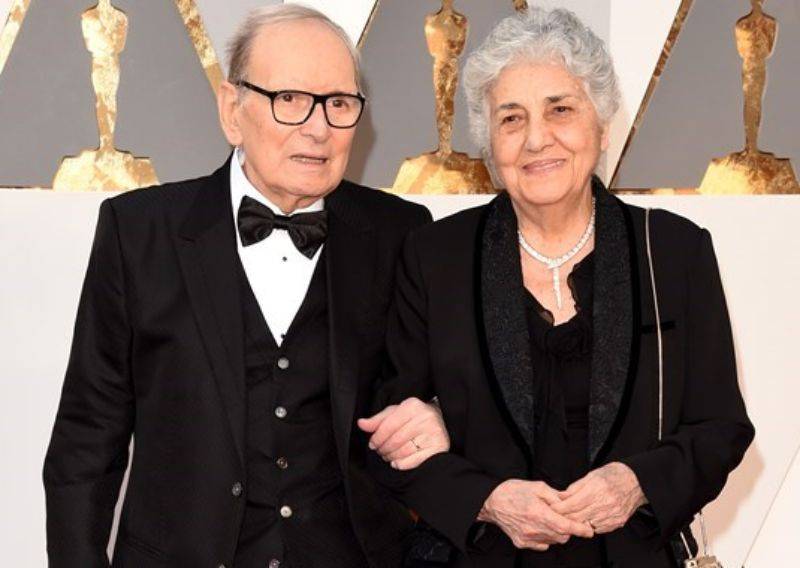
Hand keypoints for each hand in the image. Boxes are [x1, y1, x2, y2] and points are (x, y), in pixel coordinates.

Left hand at [357, 397, 449, 469]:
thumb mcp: (395, 414)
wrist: (441, 421)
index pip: (388, 426)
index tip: (373, 444)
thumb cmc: (413, 418)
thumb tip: (361, 423)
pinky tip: (397, 462)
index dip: (377, 438)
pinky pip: (415, 461)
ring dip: (391, 457)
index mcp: (412, 406)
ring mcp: (434, 433)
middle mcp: (425, 417)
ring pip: (403, 451)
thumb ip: (377, 420)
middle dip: (383, 449)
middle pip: (395, 440)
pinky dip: (402, 464)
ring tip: (389, 456)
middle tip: (381, 452)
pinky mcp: (439, 447)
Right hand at [478, 479, 593, 550]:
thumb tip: (569, 503)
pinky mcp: (522, 543)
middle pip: (562, 536)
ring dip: (557, 533)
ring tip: (549, 519)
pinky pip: (542, 545)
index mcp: (539, 513)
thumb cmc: (512, 491)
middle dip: (568, 529)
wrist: (491, 501)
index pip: (566, 526)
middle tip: (564, 518)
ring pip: (553, 541)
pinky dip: (546, 537)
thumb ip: (556, 496)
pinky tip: (540, 526)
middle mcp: (534, 528)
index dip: (580, 529)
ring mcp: (528, 538)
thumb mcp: (537, 487)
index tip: (588, 530)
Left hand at [552, 462, 646, 533]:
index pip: (571, 505)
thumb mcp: (592, 475)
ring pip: (586, 525)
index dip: (559, 508)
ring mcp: (612, 515)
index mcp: (596, 489)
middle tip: (556, 515)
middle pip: (577, 517)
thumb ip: (575, 488)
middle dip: (565, 517)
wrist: (637, 481)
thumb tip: (561, 497)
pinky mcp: (617, 522)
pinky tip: (588, 517)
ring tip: (572, 516)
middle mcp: (604, 504)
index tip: (551, 508)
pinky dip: (590, 525)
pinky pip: (598, 529)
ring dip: (577, 522)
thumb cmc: (614, 475)